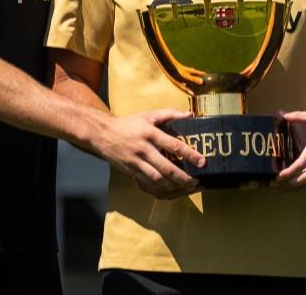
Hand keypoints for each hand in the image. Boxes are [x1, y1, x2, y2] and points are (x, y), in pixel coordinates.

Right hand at [91, 109, 205, 199]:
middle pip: (166, 168)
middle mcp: (144, 149)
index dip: (190, 155)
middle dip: (183, 177)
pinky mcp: (131, 171)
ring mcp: (136, 162)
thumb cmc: (129, 124)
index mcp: (150, 133)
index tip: (202, 162)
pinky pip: (147, 184)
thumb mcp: (149, 115)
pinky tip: (170, 190)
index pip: (174, 145)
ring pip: (157, 179)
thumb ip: (170, 114)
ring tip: (186, 188)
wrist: (103, 134)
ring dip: (173, 186)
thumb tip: (190, 114)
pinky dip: (160, 189)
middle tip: (196, 181)